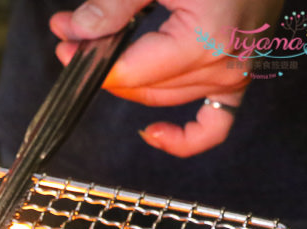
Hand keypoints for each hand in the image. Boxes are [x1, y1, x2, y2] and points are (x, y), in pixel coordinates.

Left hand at [50, 0, 283, 156]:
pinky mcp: (241, 77)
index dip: (91, 64)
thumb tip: (72, 31)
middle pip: (143, 88)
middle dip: (105, 70)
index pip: (130, 73)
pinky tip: (153, 133)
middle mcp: (223, 66)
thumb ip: (113, 6)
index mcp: (204, 41)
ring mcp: (236, 75)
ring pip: (166, 99)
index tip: (65, 43)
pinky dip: (185, 137)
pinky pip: (214, 123)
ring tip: (103, 54)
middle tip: (75, 41)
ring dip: (132, 85)